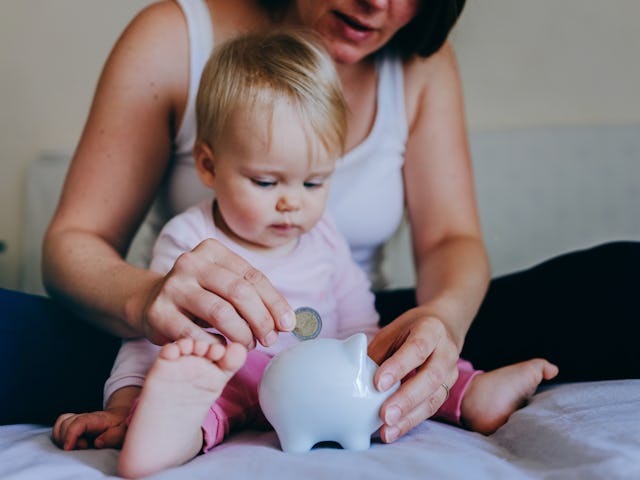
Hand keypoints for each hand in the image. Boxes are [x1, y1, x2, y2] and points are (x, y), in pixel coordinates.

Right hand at [52, 407, 128, 449]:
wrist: (119, 417)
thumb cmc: (120, 426)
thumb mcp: (123, 431)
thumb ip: (113, 437)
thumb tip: (97, 443)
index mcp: (97, 419)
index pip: (79, 422)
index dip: (71, 434)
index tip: (68, 448)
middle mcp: (85, 417)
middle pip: (66, 423)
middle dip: (67, 438)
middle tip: (84, 447)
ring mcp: (77, 420)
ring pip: (60, 425)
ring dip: (62, 438)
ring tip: (76, 446)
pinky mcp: (73, 425)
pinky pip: (59, 427)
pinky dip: (60, 437)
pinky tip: (72, 444)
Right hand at [136, 239, 295, 348]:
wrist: (150, 302)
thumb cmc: (200, 295)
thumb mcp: (225, 286)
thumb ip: (253, 297)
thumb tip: (287, 321)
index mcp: (212, 250)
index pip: (253, 276)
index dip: (274, 302)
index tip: (288, 324)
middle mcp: (191, 262)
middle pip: (239, 292)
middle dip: (261, 319)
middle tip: (270, 339)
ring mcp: (173, 286)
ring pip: (220, 312)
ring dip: (242, 334)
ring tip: (250, 345)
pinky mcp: (159, 312)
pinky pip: (195, 334)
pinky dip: (215, 345)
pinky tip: (224, 350)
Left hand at [368, 306, 459, 442]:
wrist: (443, 328)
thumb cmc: (410, 331)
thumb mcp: (393, 332)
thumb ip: (378, 353)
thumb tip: (353, 376)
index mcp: (431, 329)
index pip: (417, 348)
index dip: (398, 366)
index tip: (378, 383)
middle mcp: (446, 352)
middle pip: (430, 377)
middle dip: (406, 399)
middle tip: (385, 415)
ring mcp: (451, 373)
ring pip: (434, 398)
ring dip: (409, 417)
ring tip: (388, 430)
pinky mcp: (447, 390)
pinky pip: (431, 408)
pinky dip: (411, 421)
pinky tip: (394, 431)